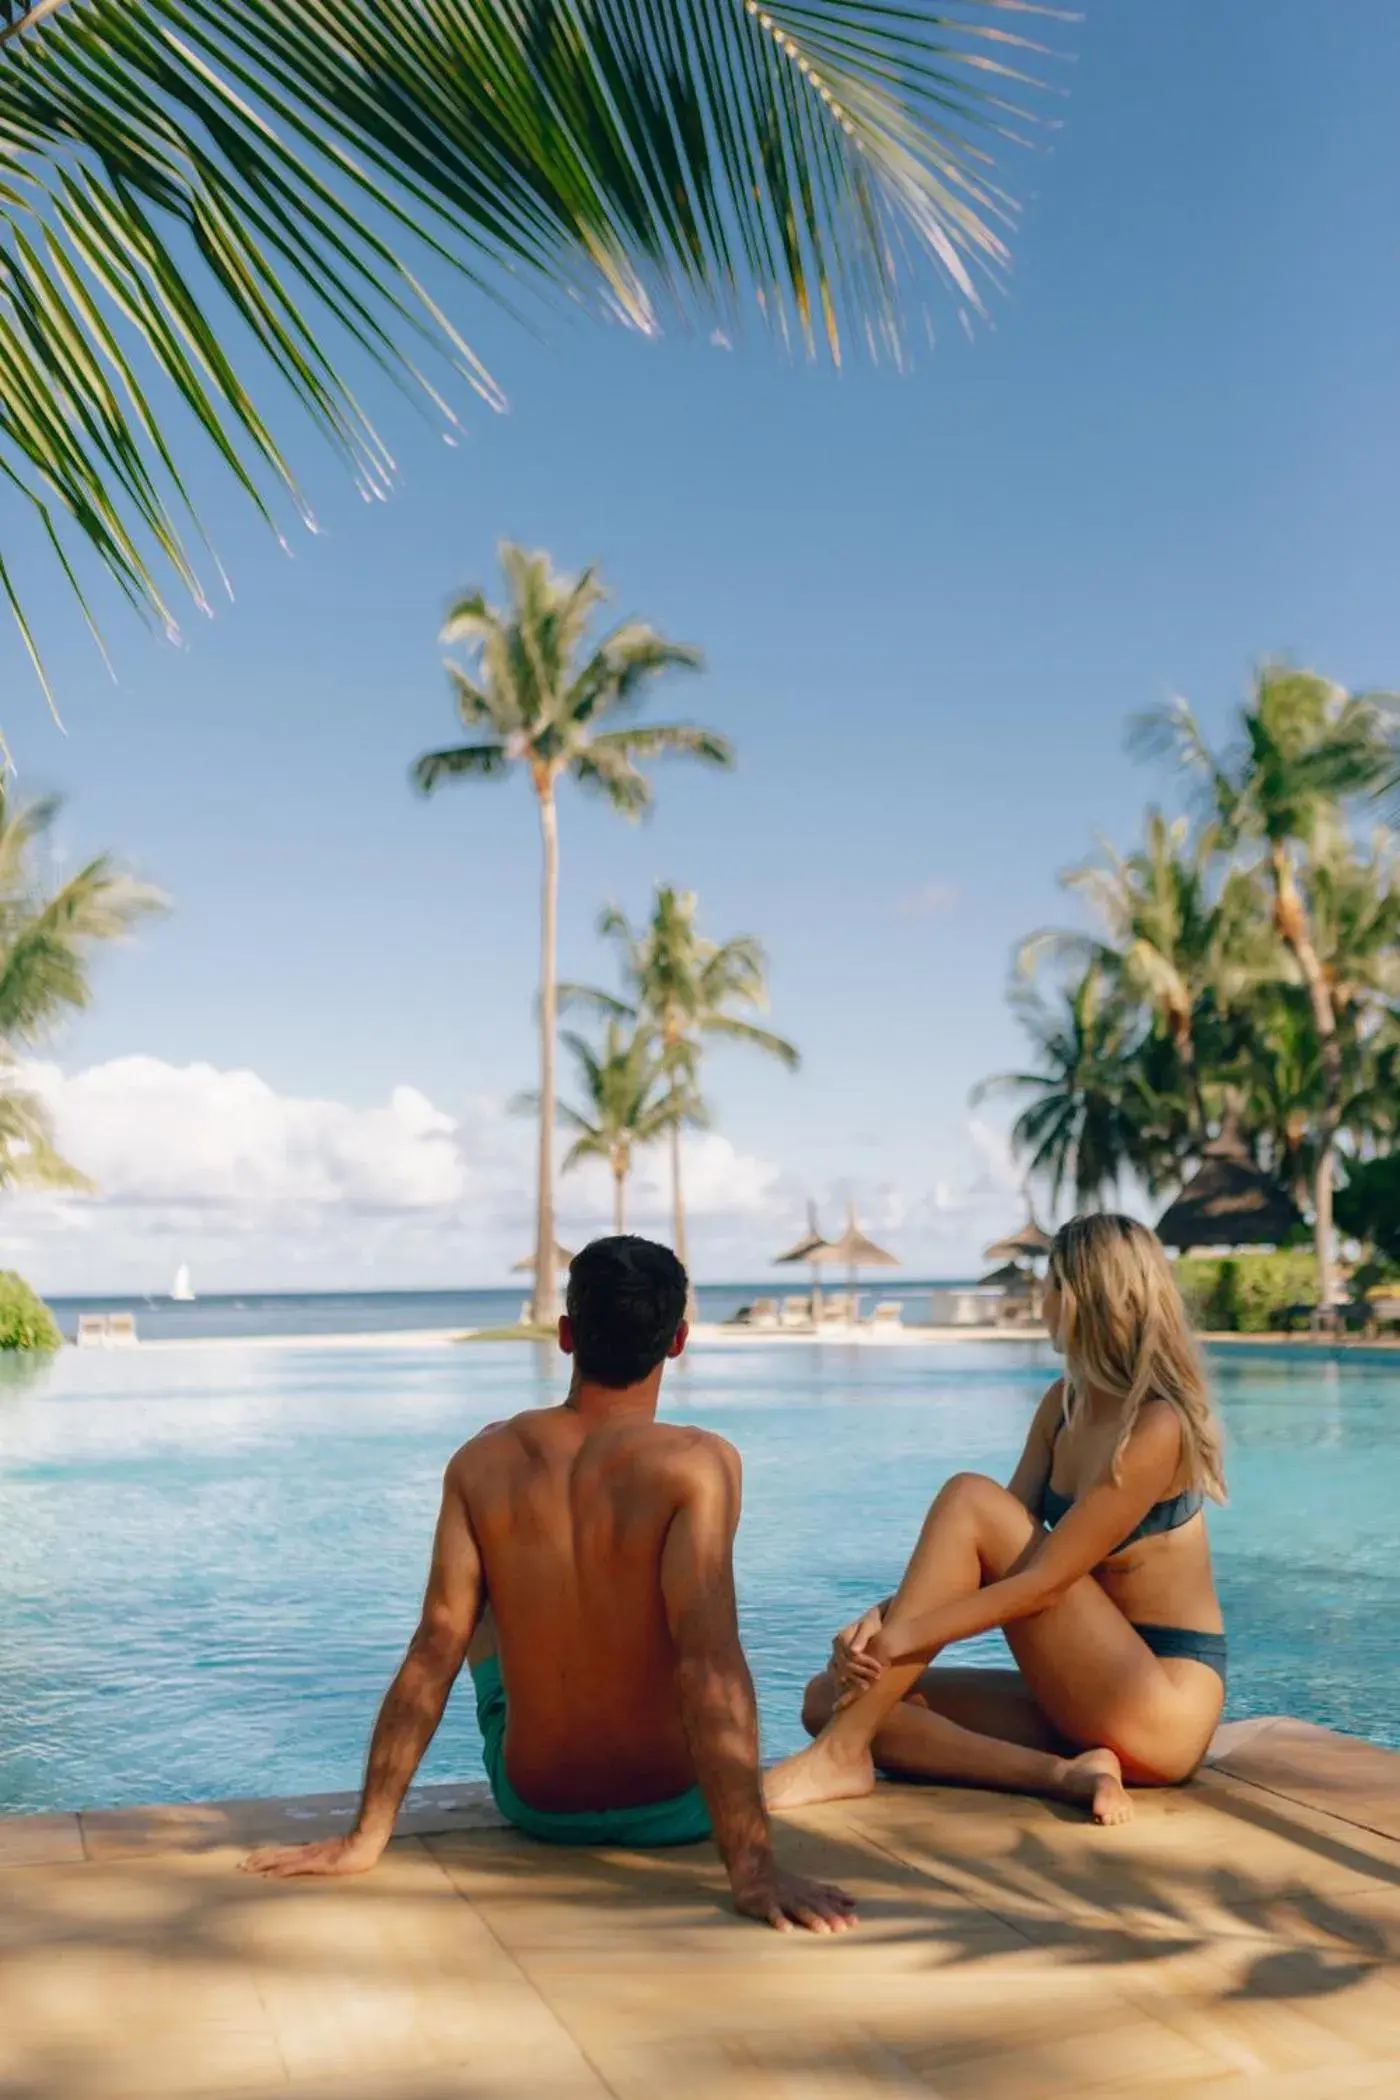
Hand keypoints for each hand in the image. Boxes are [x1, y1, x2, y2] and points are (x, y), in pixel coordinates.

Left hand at [240, 1831, 383, 1879]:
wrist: (368, 1842)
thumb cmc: (357, 1851)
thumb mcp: (339, 1857)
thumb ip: (328, 1858)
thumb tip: (322, 1863)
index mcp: (311, 1851)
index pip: (283, 1853)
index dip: (266, 1856)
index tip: (250, 1860)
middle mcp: (307, 1852)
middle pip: (278, 1854)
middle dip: (259, 1860)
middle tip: (240, 1866)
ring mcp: (312, 1856)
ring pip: (282, 1859)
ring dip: (264, 1864)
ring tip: (247, 1868)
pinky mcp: (318, 1863)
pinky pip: (296, 1868)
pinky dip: (281, 1871)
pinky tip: (269, 1876)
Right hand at [732, 1864, 858, 1933]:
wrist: (754, 1869)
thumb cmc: (785, 1883)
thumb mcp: (809, 1886)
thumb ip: (829, 1894)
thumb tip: (853, 1901)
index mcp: (809, 1892)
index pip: (827, 1901)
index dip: (840, 1910)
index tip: (855, 1921)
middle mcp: (798, 1895)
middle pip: (816, 1906)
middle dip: (830, 1916)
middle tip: (842, 1927)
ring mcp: (782, 1898)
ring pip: (798, 1909)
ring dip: (811, 1918)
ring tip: (823, 1929)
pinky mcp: (765, 1903)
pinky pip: (772, 1912)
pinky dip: (779, 1920)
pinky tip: (786, 1929)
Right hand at [831, 1606, 884, 1695]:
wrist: (871, 1624)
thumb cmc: (873, 1623)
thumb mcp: (870, 1626)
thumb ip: (862, 1637)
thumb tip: (853, 1652)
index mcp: (842, 1637)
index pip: (851, 1655)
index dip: (866, 1662)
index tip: (880, 1667)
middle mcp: (836, 1647)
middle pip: (846, 1665)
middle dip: (863, 1672)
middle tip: (879, 1676)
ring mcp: (835, 1656)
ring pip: (841, 1673)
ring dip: (855, 1680)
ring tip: (869, 1686)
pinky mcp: (837, 1664)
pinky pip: (839, 1676)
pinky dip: (848, 1683)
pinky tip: (859, 1688)